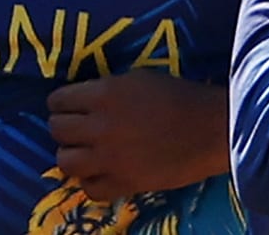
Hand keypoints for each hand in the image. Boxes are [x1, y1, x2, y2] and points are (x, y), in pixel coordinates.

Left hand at [46, 70, 229, 199]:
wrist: (212, 129)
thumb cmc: (180, 97)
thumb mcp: (138, 79)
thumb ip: (106, 90)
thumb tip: (83, 101)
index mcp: (103, 94)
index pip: (57, 100)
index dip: (62, 103)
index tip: (70, 107)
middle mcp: (100, 126)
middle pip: (56, 129)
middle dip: (64, 127)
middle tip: (78, 129)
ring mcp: (110, 158)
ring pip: (65, 161)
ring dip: (72, 155)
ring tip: (86, 153)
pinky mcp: (124, 183)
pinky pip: (89, 189)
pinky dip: (92, 181)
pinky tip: (103, 173)